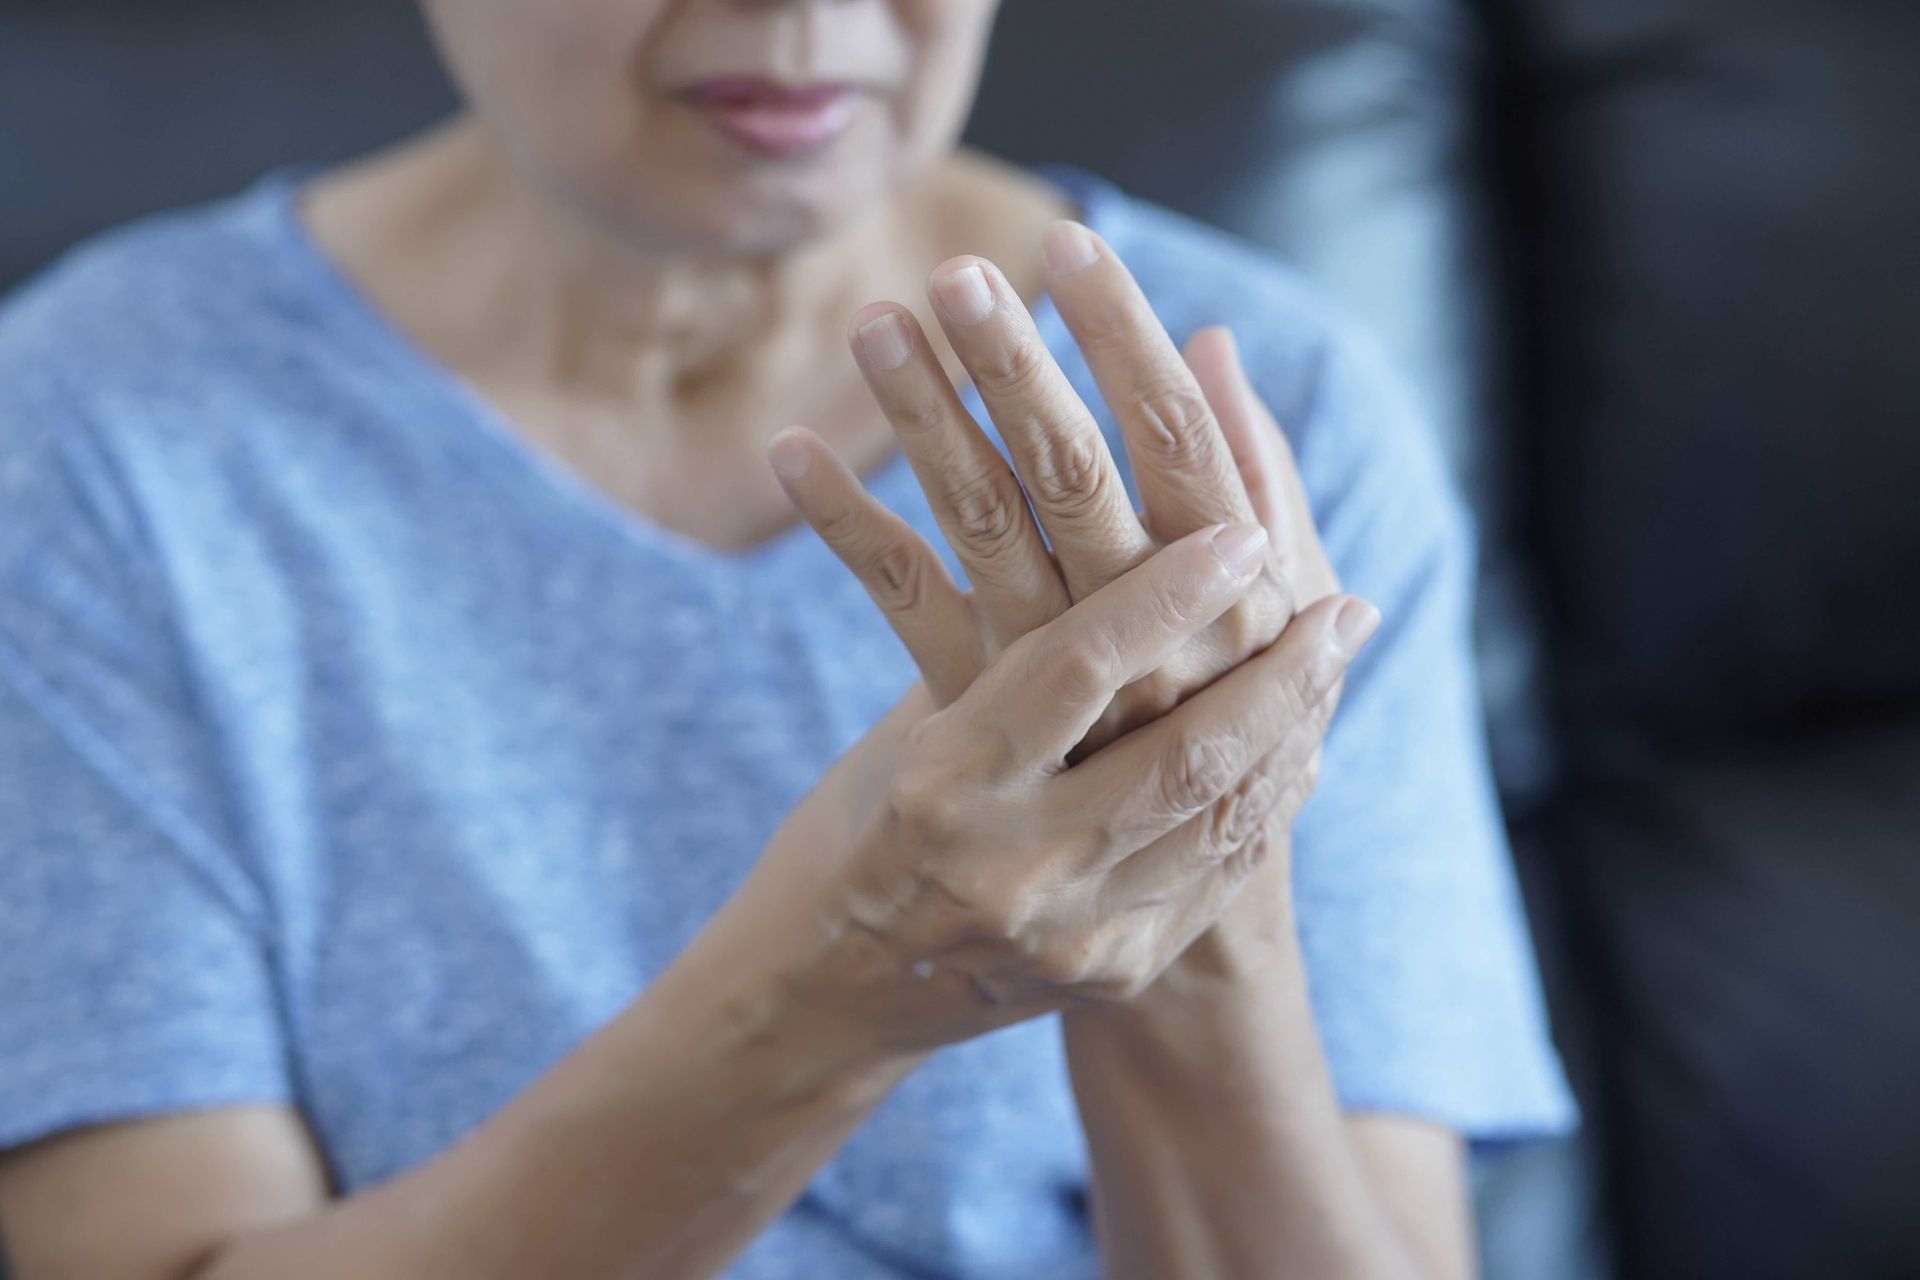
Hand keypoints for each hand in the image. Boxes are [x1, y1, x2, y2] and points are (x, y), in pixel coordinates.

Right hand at [744, 525, 1370, 1053]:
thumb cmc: (856, 826)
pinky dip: (1266, 797)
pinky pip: (1215, 872)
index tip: (1243, 531)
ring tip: (1338, 657)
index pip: (1077, 669)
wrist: (828, 997)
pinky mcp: (1112, 972)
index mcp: (941, 784)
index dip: (1167, 593)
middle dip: (1280, 675)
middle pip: (1182, 757)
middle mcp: (1011, 866)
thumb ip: (1003, 659)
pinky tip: (1300, 740)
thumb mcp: (906, 731)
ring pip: (1219, 818)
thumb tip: (1101, 539)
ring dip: (1293, 730)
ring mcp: (1070, 935)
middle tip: (1345, 606)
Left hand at [770, 222, 1365, 991]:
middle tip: (973, 267)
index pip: (1195, 469)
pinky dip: (848, 520)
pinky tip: (794, 446)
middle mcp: (1140, 677)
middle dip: (1026, 368)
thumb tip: (1220, 349)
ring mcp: (1038, 719)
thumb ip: (1259, 510)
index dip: (1141, 360)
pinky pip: (901, 609)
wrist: (1134, 961)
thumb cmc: (1196, 786)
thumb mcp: (1251, 662)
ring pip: (982, 532)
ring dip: (930, 415)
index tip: (1086, 258)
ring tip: (881, 319)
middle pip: (1078, 490)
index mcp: (1231, 637)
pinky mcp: (954, 744)